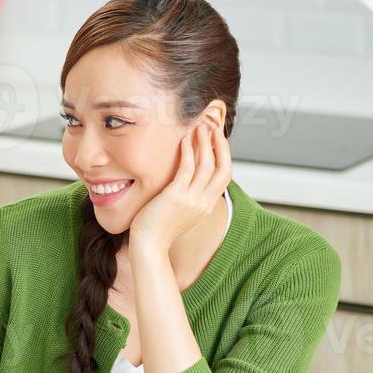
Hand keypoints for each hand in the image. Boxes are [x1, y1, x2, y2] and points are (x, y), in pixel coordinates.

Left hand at [129, 118, 231, 253]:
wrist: (148, 245)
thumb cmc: (158, 228)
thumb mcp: (181, 212)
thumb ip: (188, 197)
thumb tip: (186, 182)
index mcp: (206, 206)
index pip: (224, 177)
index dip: (223, 156)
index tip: (217, 140)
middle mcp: (204, 202)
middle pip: (224, 169)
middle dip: (221, 146)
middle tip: (214, 127)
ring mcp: (192, 200)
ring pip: (207, 165)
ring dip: (205, 143)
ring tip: (200, 127)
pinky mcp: (177, 196)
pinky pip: (187, 169)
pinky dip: (188, 152)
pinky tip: (184, 139)